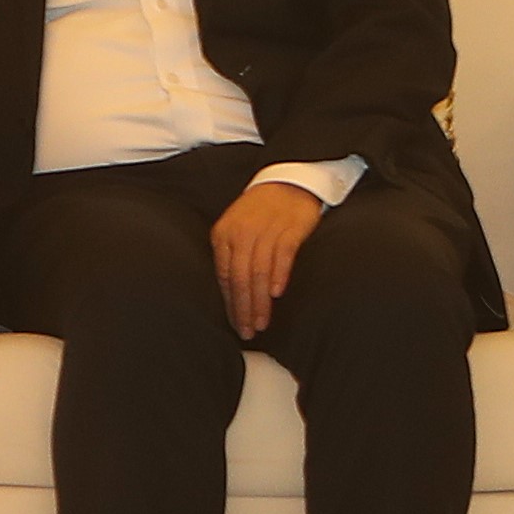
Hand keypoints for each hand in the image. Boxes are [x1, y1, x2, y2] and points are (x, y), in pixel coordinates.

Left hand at [211, 178, 322, 339]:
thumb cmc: (260, 212)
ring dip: (260, 300)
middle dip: (243, 308)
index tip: (236, 324)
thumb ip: (232, 257)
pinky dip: (279, 274)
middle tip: (248, 331)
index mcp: (224, 235)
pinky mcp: (289, 228)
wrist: (287, 182)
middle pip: (239, 277)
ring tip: (262, 322)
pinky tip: (277, 293)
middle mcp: (241, 233)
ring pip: (259, 271)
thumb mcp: (237, 230)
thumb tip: (232, 295)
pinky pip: (282, 255)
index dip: (230, 304)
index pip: (224, 276)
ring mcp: (265, 230)